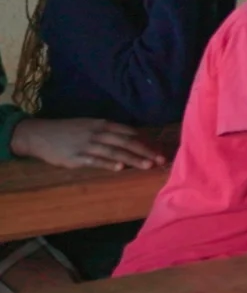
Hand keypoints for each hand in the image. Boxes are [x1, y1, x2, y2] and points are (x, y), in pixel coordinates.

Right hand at [11, 117, 166, 169]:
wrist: (40, 134)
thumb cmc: (68, 131)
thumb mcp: (90, 126)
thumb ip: (109, 132)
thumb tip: (131, 139)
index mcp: (103, 124)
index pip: (130, 133)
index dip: (146, 141)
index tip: (160, 149)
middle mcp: (97, 133)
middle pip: (126, 142)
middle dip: (146, 151)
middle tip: (162, 159)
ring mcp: (86, 145)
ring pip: (114, 151)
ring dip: (132, 159)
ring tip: (148, 165)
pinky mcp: (75, 157)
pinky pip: (94, 160)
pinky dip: (107, 163)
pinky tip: (119, 167)